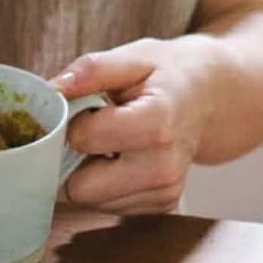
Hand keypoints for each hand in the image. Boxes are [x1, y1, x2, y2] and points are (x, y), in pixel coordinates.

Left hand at [53, 36, 215, 215]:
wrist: (209, 97)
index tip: (88, 106)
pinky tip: (124, 157)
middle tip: (93, 130)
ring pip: (91, 202)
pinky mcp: (162, 205)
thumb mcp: (133, 56)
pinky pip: (108, 206)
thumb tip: (54, 90)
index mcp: (156, 124)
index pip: (84, 138)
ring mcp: (165, 191)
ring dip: (91, 173)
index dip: (74, 120)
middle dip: (76, 157)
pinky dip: (107, 184)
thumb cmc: (167, 74)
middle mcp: (164, 167)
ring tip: (113, 142)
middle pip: (82, 188)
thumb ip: (92, 70)